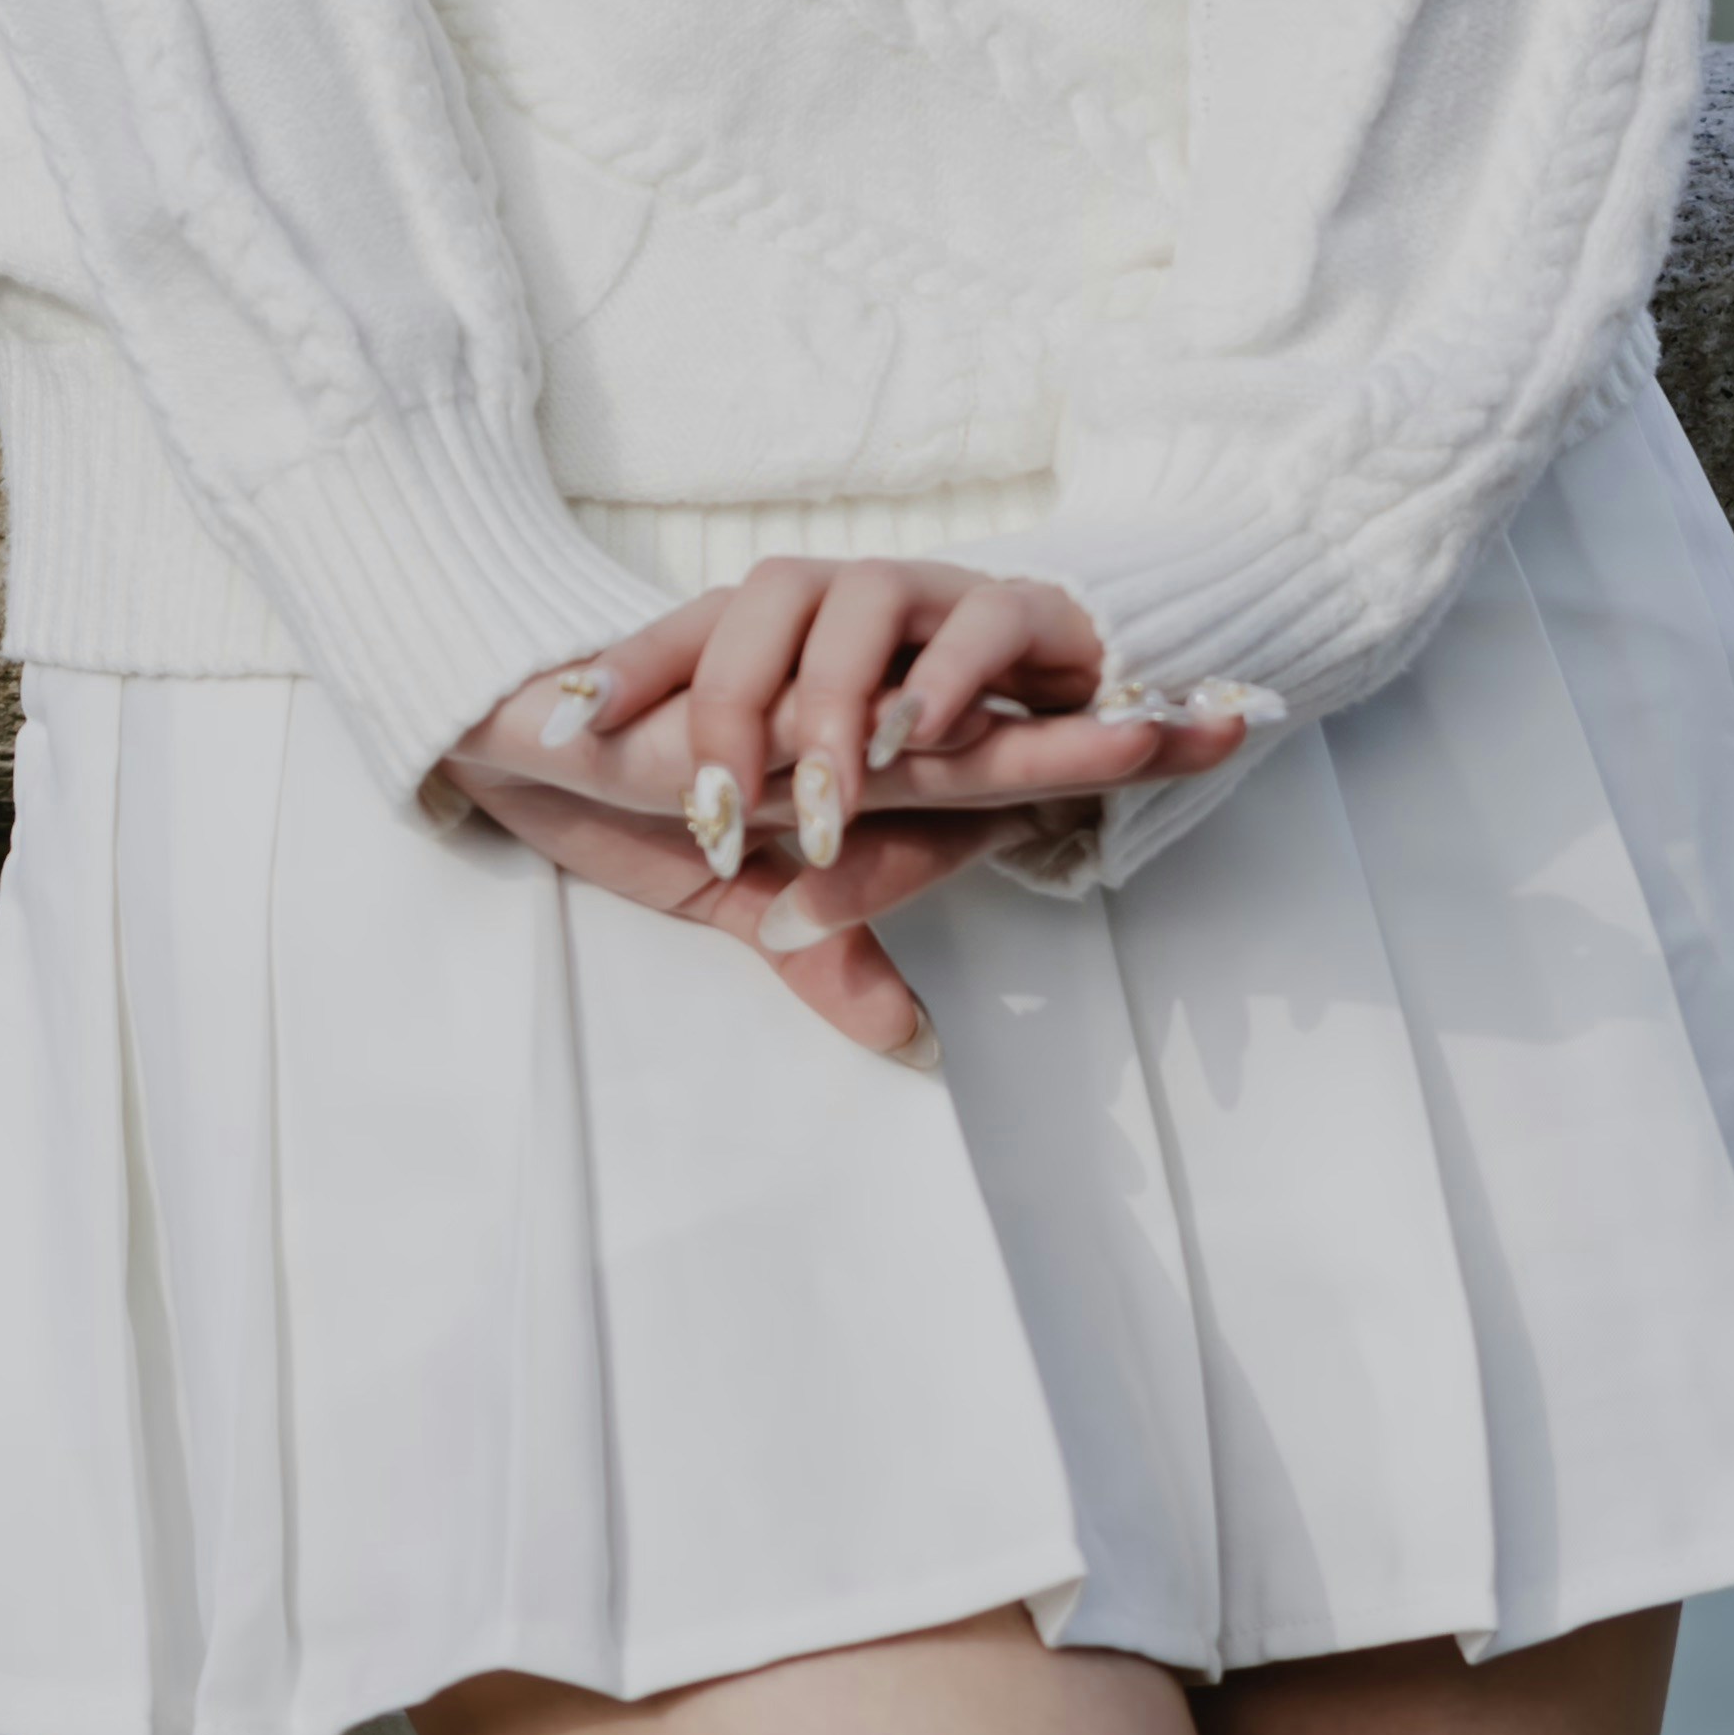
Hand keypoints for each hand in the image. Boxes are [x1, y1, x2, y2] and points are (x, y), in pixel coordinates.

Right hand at [430, 558, 1258, 1061]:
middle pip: (985, 730)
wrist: (510, 722)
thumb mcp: (741, 902)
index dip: (1105, 756)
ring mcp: (770, 699)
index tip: (1223, 734)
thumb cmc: (637, 798)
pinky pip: (755, 713)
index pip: (1003, 766)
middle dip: (1098, 740)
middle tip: (1222, 728)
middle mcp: (836, 726)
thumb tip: (914, 1042)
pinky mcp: (685, 692)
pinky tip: (862, 758)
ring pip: (885, 715)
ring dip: (960, 752)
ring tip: (1092, 757)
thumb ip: (832, 952)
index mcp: (863, 771)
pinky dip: (794, 746)